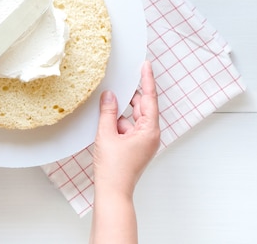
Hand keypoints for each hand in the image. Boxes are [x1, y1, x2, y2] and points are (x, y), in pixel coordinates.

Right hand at [92, 60, 160, 196]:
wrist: (113, 191)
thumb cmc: (113, 168)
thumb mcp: (107, 134)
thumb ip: (108, 112)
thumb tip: (109, 95)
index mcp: (149, 130)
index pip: (149, 99)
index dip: (146, 80)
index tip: (145, 65)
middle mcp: (151, 135)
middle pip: (141, 107)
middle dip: (128, 97)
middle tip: (118, 82)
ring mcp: (144, 142)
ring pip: (132, 118)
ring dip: (120, 113)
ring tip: (105, 108)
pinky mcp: (136, 147)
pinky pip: (128, 128)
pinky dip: (118, 124)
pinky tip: (105, 123)